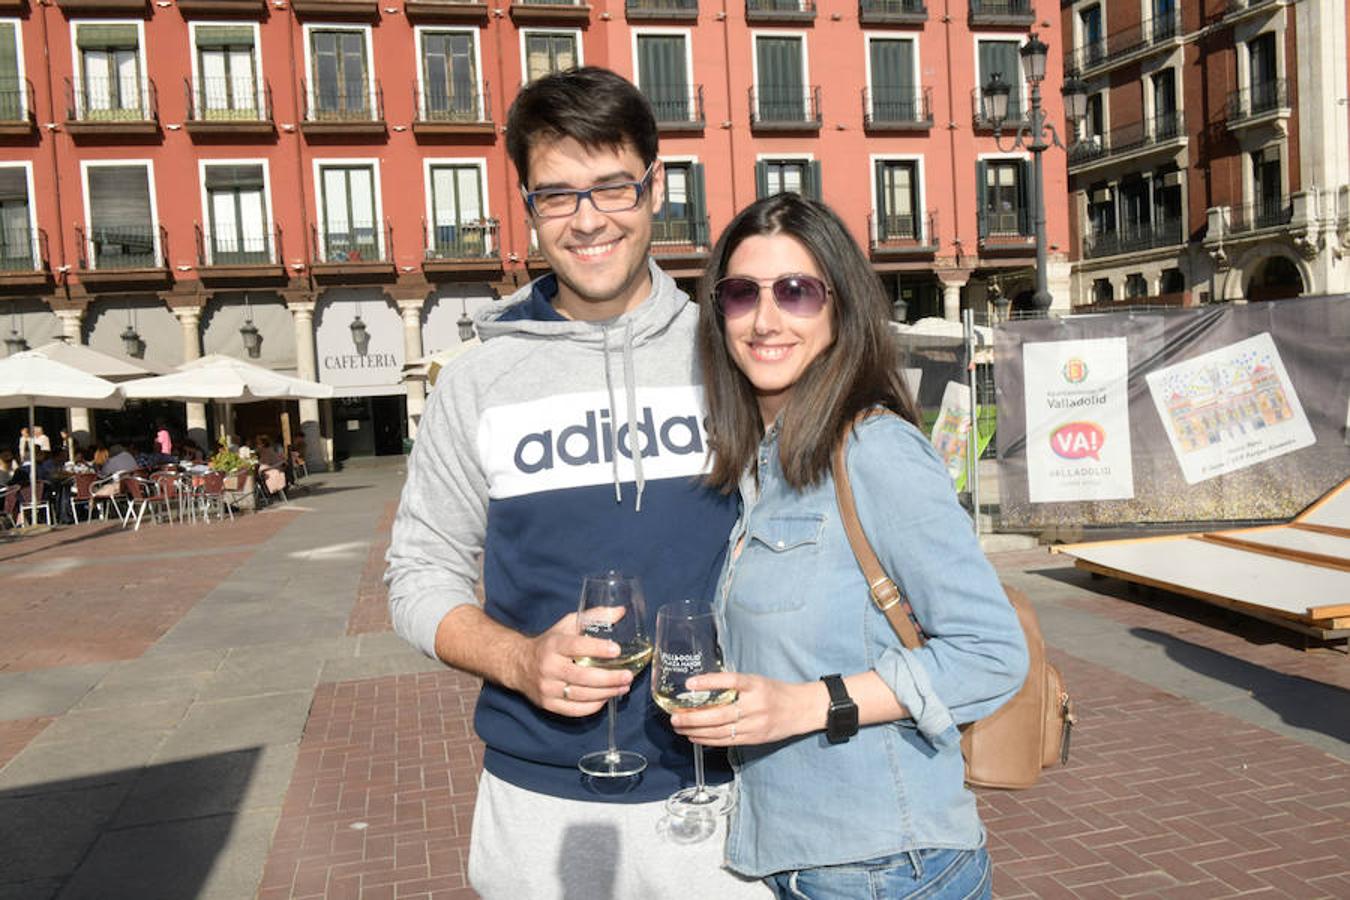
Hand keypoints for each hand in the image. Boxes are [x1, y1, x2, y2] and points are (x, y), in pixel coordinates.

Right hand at [508, 612, 634, 717]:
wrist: (519, 664)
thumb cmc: (550, 643)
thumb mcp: (568, 625)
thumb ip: (594, 617)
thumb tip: (621, 611)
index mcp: (553, 645)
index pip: (576, 646)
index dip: (598, 649)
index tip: (617, 650)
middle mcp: (549, 667)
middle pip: (582, 676)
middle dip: (609, 678)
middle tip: (628, 676)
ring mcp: (547, 688)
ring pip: (581, 695)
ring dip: (606, 693)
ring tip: (623, 687)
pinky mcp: (548, 704)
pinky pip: (574, 710)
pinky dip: (593, 706)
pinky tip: (606, 698)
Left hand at [670, 672, 824, 746]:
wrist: (802, 710)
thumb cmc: (776, 692)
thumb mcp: (757, 681)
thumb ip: (734, 685)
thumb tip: (702, 686)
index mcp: (756, 685)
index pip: (731, 681)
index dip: (709, 682)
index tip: (689, 683)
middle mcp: (755, 705)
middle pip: (720, 714)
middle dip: (693, 718)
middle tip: (674, 717)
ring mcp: (755, 724)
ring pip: (720, 731)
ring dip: (696, 731)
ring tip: (679, 727)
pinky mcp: (754, 738)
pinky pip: (726, 741)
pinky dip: (707, 740)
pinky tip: (694, 737)